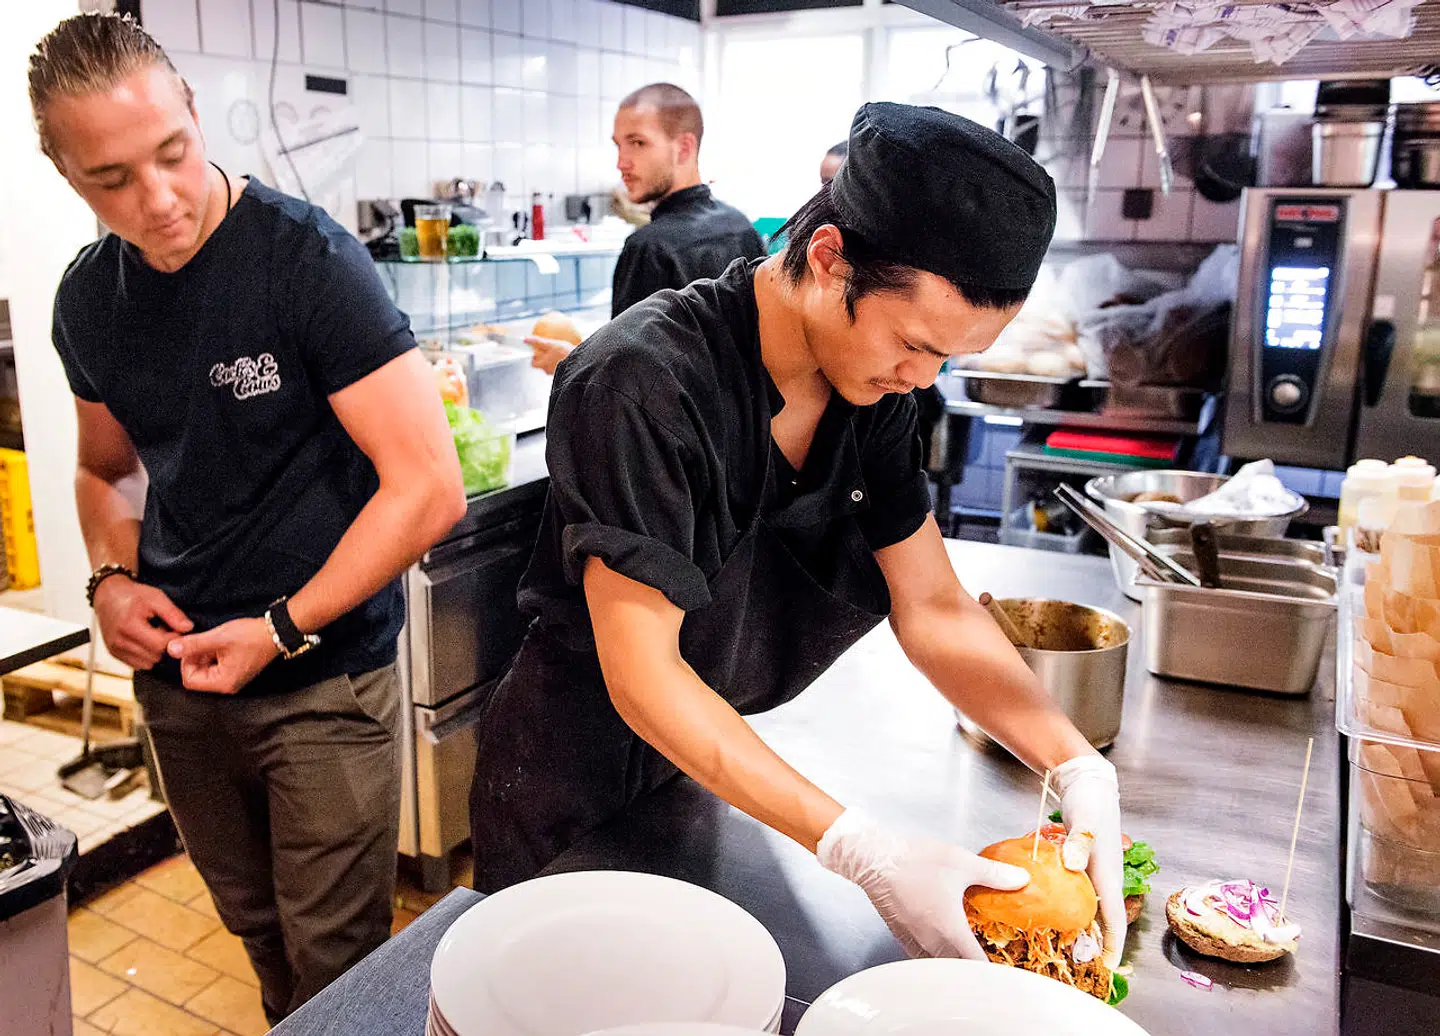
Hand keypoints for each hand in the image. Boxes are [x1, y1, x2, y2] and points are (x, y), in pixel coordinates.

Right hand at [92, 576, 192, 669]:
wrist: (108, 596)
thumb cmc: (132, 595)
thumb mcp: (156, 597)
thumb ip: (173, 614)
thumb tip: (188, 628)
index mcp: (129, 626)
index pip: (160, 645)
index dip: (173, 638)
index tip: (175, 628)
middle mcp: (119, 641)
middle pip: (155, 656)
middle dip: (165, 645)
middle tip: (164, 630)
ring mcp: (115, 649)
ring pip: (147, 663)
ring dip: (155, 652)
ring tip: (154, 635)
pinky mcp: (114, 654)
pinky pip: (138, 664)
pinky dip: (146, 655)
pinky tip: (146, 640)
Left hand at [166, 618, 278, 694]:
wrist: (277, 631)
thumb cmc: (251, 636)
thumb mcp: (218, 638)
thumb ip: (193, 644)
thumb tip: (170, 649)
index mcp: (222, 683)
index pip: (189, 680)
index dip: (187, 662)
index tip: (194, 646)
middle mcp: (227, 686)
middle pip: (196, 676)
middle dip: (196, 658)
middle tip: (206, 642)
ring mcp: (232, 679)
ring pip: (205, 670)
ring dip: (205, 655)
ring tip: (216, 641)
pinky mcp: (236, 671)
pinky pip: (215, 667)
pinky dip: (213, 655)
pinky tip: (222, 643)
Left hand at [525, 335, 574, 375]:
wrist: (580, 362)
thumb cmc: (564, 354)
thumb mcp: (550, 344)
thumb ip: (537, 342)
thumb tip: (526, 339)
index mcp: (543, 365)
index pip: (533, 363)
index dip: (533, 357)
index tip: (536, 350)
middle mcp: (548, 370)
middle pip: (542, 364)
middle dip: (544, 358)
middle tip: (547, 349)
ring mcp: (557, 372)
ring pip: (551, 365)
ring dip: (553, 359)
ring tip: (557, 350)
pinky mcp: (566, 371)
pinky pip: (561, 365)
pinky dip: (561, 360)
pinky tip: (566, 354)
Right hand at [817, 810, 1028, 958]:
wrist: (875, 860)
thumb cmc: (916, 862)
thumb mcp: (962, 863)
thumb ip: (994, 874)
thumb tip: (1020, 879)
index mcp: (951, 931)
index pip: (977, 966)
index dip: (994, 972)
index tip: (1006, 970)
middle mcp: (932, 943)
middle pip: (959, 971)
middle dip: (975, 970)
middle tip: (989, 962)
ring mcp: (914, 941)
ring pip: (939, 966)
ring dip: (954, 964)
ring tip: (966, 954)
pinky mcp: (901, 935)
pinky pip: (922, 957)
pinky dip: (936, 958)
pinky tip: (940, 944)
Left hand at [1053, 754, 1125, 967]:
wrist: (1089, 782)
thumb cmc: (1090, 801)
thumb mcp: (1083, 818)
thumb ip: (1079, 840)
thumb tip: (1074, 865)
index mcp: (1108, 874)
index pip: (1114, 917)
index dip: (1113, 944)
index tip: (1109, 966)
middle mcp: (1105, 877)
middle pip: (1103, 919)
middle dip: (1094, 943)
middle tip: (1078, 963)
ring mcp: (1096, 871)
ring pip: (1091, 907)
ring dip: (1083, 926)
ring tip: (1066, 945)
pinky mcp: (1084, 864)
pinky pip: (1081, 892)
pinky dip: (1073, 906)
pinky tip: (1056, 910)